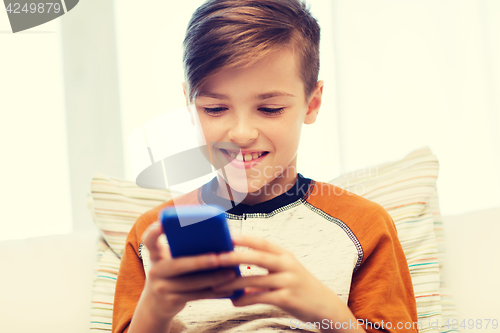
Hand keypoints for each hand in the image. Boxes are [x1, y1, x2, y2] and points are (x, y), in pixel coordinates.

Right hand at [139, 222, 236, 320]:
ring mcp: (161, 287)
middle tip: (218, 258)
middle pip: (177, 265)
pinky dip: (214, 293)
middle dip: (199, 262)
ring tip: (231, 274)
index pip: (149, 240)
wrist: (156, 304)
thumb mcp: (170, 260)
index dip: (153, 232)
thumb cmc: (171, 274)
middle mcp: (155, 270)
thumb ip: (183, 249)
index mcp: (156, 255)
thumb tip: (218, 238)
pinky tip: (228, 290)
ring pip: (191, 283)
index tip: (162, 224)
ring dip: (213, 279)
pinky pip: (196, 296)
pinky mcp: (171, 301)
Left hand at [212, 234, 347, 324]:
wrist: (324, 305)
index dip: (243, 238)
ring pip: (256, 280)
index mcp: (284, 254)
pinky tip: (234, 302)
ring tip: (216, 285)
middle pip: (257, 256)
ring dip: (234, 283)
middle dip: (235, 256)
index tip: (225, 235)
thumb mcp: (285, 270)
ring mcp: (288, 281)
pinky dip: (246, 300)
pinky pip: (261, 298)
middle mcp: (287, 264)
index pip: (261, 242)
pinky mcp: (287, 298)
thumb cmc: (299, 285)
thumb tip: (236, 265)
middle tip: (216, 257)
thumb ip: (265, 265)